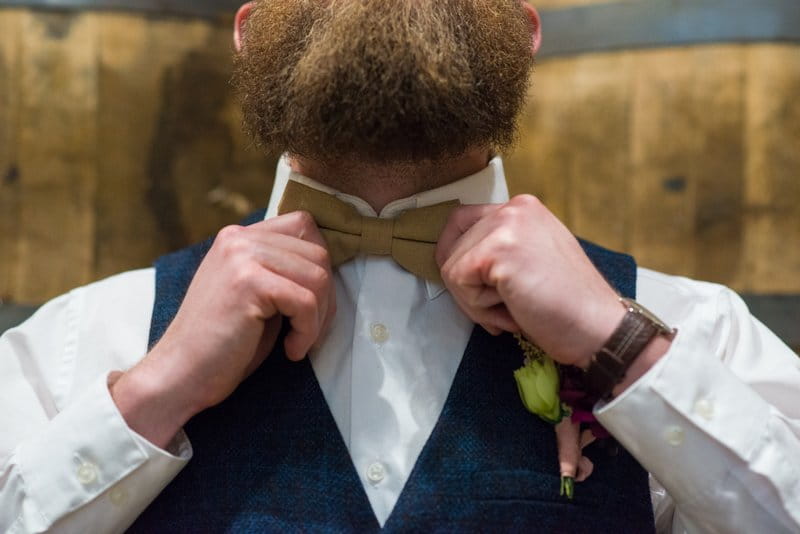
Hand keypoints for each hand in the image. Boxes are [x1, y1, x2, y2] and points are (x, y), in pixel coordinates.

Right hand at [111, 212, 334, 446]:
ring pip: (318, 277)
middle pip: (318, 252)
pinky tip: (290, 350)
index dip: (321, 264)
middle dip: (325, 297)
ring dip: (319, 318)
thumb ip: (281, 271)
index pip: (304, 224)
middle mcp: (239, 239)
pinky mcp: (248, 282)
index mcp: (240, 238)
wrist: (180, 375)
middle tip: (309, 330)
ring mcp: (241, 256)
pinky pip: (305, 301)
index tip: (314, 302)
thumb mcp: (255, 296)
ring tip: (298, 341)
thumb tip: (329, 267)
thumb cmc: (223, 345)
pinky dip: (307, 332)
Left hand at [436, 195, 624, 367]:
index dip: (458, 260)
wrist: (600, 329)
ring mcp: (506, 225)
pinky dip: (478, 308)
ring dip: (475, 301)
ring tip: (515, 308)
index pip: (460, 223)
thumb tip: (457, 259)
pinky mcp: (498, 249)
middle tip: (505, 307)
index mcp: (523, 209)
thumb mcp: (532, 260)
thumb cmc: (568, 307)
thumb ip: (500, 249)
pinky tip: (513, 310)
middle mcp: (514, 208)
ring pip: (450, 267)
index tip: (475, 288)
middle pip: (450, 248)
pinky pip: (456, 281)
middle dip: (469, 288)